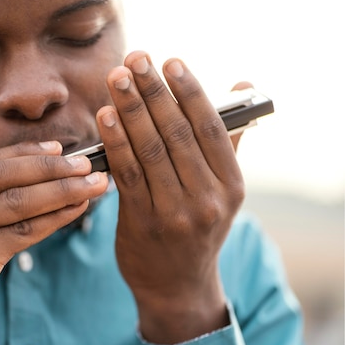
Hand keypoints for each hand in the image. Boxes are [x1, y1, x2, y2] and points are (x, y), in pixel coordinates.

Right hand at [0, 141, 107, 344]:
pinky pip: (21, 233)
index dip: (24, 154)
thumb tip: (21, 186)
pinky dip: (53, 219)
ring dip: (62, 190)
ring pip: (16, 201)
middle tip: (86, 163)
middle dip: (49, 166)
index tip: (57, 150)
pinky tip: (75, 212)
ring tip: (94, 184)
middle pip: (1, 175)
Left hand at [96, 51, 244, 343]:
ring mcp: (175, 213)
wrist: (176, 285)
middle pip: (177, 133)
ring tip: (116, 78)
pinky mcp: (142, 223)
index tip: (170, 61)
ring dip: (131, 109)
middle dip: (153, 92)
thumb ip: (226, 140)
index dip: (189, 91)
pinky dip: (115, 142)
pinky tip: (104, 116)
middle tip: (135, 59)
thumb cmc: (197, 227)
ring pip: (150, 150)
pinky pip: (127, 174)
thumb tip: (240, 84)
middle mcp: (208, 198)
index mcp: (232, 185)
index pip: (210, 128)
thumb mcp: (222, 190)